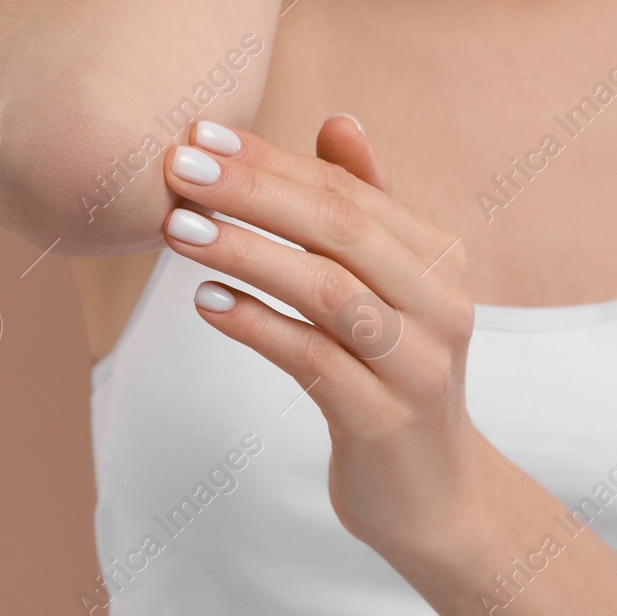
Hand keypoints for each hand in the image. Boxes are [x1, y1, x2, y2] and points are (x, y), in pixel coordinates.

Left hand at [159, 116, 491, 570]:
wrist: (435, 496)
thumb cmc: (394, 372)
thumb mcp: (392, 288)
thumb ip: (367, 207)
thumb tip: (338, 120)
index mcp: (438, 259)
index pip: (347, 192)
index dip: (273, 159)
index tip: (202, 132)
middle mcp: (439, 305)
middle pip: (341, 230)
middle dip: (253, 192)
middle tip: (178, 167)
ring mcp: (416, 365)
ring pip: (325, 291)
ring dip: (246, 252)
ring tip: (177, 228)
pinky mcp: (384, 422)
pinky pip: (314, 362)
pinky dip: (258, 326)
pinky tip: (207, 303)